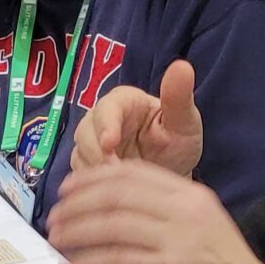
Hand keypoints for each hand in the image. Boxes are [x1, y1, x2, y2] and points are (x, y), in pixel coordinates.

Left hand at [47, 161, 264, 263]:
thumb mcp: (201, 229)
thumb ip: (164, 214)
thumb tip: (114, 205)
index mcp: (191, 196)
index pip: (134, 173)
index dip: (94, 177)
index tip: (68, 187)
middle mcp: (184, 211)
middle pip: (117, 194)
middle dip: (78, 203)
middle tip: (55, 215)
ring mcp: (176, 241)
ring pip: (111, 225)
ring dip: (76, 231)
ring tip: (55, 239)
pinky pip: (114, 260)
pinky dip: (86, 263)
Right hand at [72, 58, 202, 177]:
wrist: (173, 175)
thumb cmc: (179, 143)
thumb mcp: (185, 122)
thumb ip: (179, 97)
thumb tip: (182, 66)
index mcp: (124, 101)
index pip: (106, 107)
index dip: (105, 125)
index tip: (110, 144)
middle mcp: (101, 119)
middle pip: (84, 133)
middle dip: (96, 154)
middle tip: (115, 173)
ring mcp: (90, 144)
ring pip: (78, 156)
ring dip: (93, 172)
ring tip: (115, 190)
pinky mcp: (86, 166)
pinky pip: (79, 176)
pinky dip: (89, 187)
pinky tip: (106, 197)